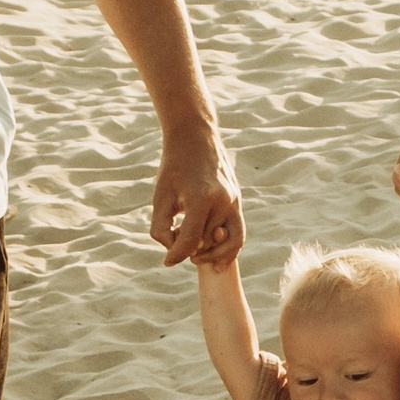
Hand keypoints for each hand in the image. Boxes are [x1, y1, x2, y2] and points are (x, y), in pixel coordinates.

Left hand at [151, 123, 241, 267]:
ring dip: (215, 254)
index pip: (191, 240)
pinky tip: (216, 257)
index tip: (167, 262)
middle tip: (178, 251)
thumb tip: (172, 250)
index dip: (177, 255)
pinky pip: (238, 232)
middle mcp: (223, 200)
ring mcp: (235, 200)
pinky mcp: (238, 201)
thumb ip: (161, 227)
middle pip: (210, 242)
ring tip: (198, 259)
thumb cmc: (174, 166)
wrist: (196, 137)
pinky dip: (229, 247)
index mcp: (202, 197)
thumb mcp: (161, 196)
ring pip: (230, 241)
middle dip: (193, 252)